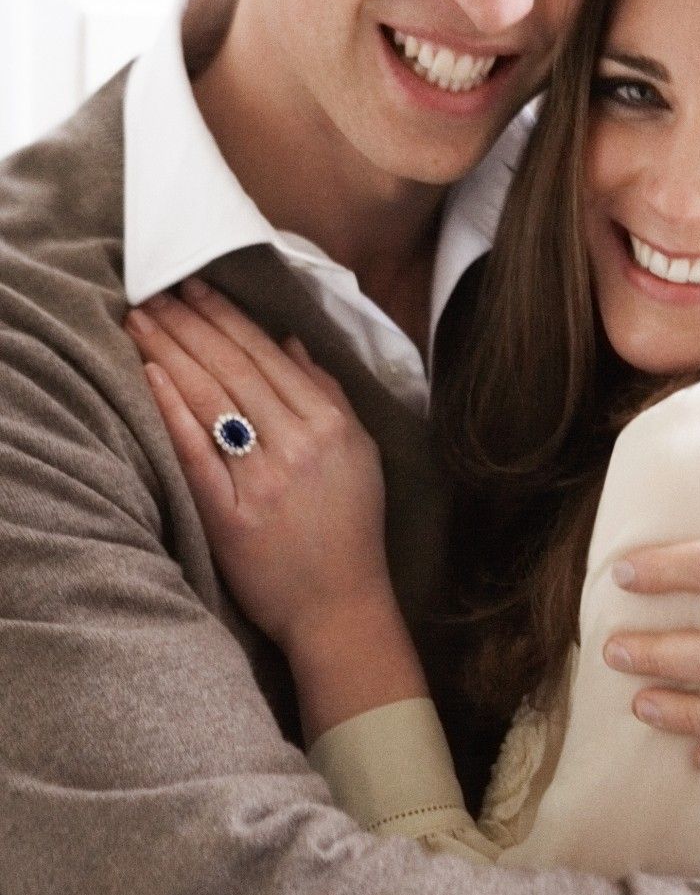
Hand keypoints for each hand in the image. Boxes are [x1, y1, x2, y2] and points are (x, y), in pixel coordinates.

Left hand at [125, 279, 391, 655]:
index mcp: (330, 424)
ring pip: (212, 400)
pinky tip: (152, 376)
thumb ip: (329, 393)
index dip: (228, 318)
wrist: (341, 606)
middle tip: (156, 292)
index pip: (269, 356)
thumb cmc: (351, 529)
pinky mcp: (232, 516)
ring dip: (173, 353)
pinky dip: (174, 411)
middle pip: (234, 369)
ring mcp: (264, 481)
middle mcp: (299, 445)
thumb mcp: (360, 452)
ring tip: (143, 321)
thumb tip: (290, 342)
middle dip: (191, 324)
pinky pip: (197, 454)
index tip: (197, 288)